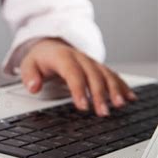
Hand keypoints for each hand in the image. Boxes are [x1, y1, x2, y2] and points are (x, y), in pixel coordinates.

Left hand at [20, 38, 136, 115]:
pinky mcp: (97, 67)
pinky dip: (121, 86)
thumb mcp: (28, 65)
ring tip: (119, 105)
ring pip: (105, 74)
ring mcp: (90, 62)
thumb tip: (33, 87)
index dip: (79, 89)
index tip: (83, 106)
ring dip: (114, 90)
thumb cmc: (40, 59)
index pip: (72, 73)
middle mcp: (80, 58)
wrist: (49, 46)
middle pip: (92, 75)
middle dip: (99, 94)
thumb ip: (29, 76)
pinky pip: (112, 75)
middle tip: (102, 112)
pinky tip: (129, 97)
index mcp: (62, 57)